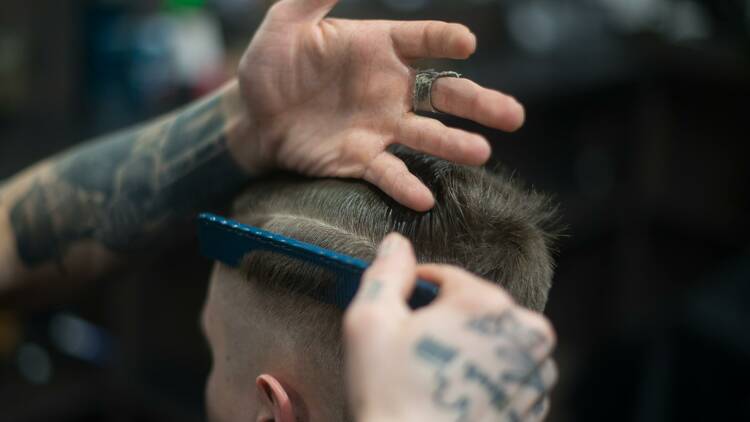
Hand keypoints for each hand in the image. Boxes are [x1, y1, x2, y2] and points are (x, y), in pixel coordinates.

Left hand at [236, 0, 524, 210]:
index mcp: (379, 48)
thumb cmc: (270, 65)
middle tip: (512, 116)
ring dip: (454, 145)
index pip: (422, 40)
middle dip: (478, 104)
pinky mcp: (361, 159)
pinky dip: (405, 185)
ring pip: (426, 135)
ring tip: (481, 153)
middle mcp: (390, 88)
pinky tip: (424, 198)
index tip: (465, 43)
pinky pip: (388, 173)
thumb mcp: (287, 22)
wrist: (252, 117)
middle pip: (443, 94)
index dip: (443, 41)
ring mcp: (379, 127)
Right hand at [344, 234, 556, 421]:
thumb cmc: (391, 394)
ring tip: (436, 376)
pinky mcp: (534, 405)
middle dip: (447, 321)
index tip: (400, 317)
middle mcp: (524, 333)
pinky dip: (485, 376)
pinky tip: (455, 393)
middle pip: (476, 308)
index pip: (448, 277)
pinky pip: (509, 373)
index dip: (416, 292)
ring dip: (470, 347)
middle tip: (415, 352)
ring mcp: (534, 373)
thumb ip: (385, 275)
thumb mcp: (370, 324)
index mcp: (487, 303)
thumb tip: (396, 243)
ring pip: (496, 339)